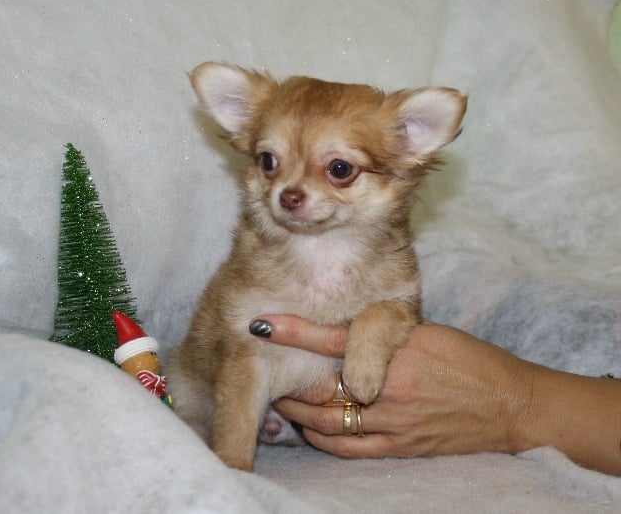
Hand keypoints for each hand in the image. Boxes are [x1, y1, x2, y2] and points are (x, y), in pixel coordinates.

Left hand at [255, 316, 532, 458]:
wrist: (510, 405)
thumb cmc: (469, 360)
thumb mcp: (426, 332)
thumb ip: (381, 332)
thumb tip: (338, 327)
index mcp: (398, 350)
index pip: (333, 339)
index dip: (294, 332)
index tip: (262, 324)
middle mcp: (391, 387)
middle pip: (321, 388)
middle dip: (288, 382)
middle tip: (265, 370)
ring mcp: (394, 422)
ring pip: (327, 421)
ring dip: (297, 413)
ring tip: (281, 400)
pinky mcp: (399, 447)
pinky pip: (348, 448)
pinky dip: (322, 439)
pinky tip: (308, 429)